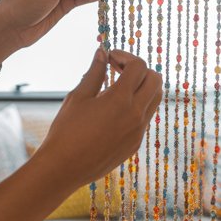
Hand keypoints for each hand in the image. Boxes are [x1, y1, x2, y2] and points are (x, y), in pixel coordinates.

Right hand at [39, 48, 162, 188]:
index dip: (125, 56)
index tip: (109, 57)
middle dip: (139, 69)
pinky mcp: (136, 144)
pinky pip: (145, 118)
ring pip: (155, 99)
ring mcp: (138, 131)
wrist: (64, 168)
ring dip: (142, 87)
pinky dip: (137, 106)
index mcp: (120, 99)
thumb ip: (94, 72)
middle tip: (117, 69)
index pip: (139, 66)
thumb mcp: (78, 97)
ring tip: (118, 87)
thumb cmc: (66, 130)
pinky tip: (114, 109)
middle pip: (156, 80)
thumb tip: (101, 52)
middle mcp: (136, 115)